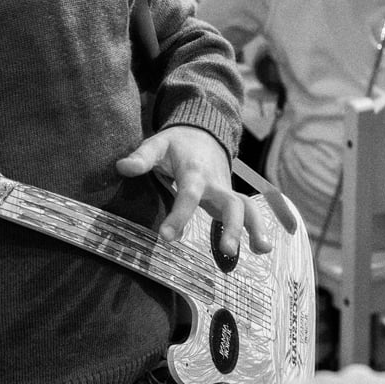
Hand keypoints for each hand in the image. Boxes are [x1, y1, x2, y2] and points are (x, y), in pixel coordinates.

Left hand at [116, 125, 271, 254]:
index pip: (189, 195)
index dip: (179, 216)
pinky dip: (258, 228)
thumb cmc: (177, 143)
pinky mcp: (230, 199)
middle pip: (230, 203)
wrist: (204, 134)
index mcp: (194, 172)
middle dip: (231, 226)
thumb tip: (122, 167)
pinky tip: (262, 249)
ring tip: (260, 249)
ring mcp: (226, 191)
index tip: (167, 237)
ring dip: (255, 227)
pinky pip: (249, 212)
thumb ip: (142, 157)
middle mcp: (216, 183)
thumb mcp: (157, 144)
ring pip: (247, 208)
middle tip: (227, 250)